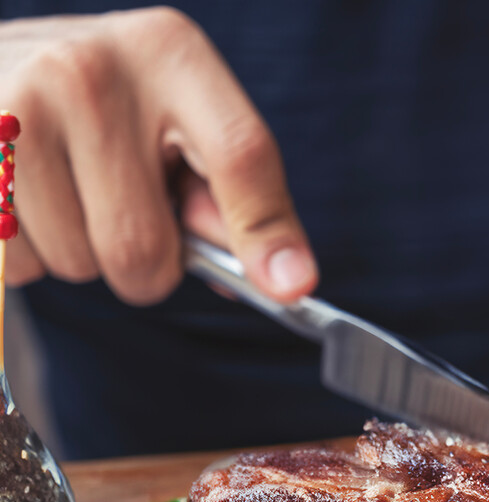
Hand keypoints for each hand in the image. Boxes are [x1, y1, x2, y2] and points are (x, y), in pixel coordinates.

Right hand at [0, 7, 315, 303]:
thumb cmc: (104, 105)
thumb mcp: (178, 120)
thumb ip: (227, 194)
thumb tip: (278, 278)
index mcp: (170, 53)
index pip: (239, 155)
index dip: (266, 231)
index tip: (290, 289)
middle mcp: (93, 68)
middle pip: (143, 243)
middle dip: (146, 267)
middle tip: (129, 223)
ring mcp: (18, 102)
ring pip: (77, 262)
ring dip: (80, 257)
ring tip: (68, 194)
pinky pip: (17, 263)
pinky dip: (28, 255)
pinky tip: (26, 198)